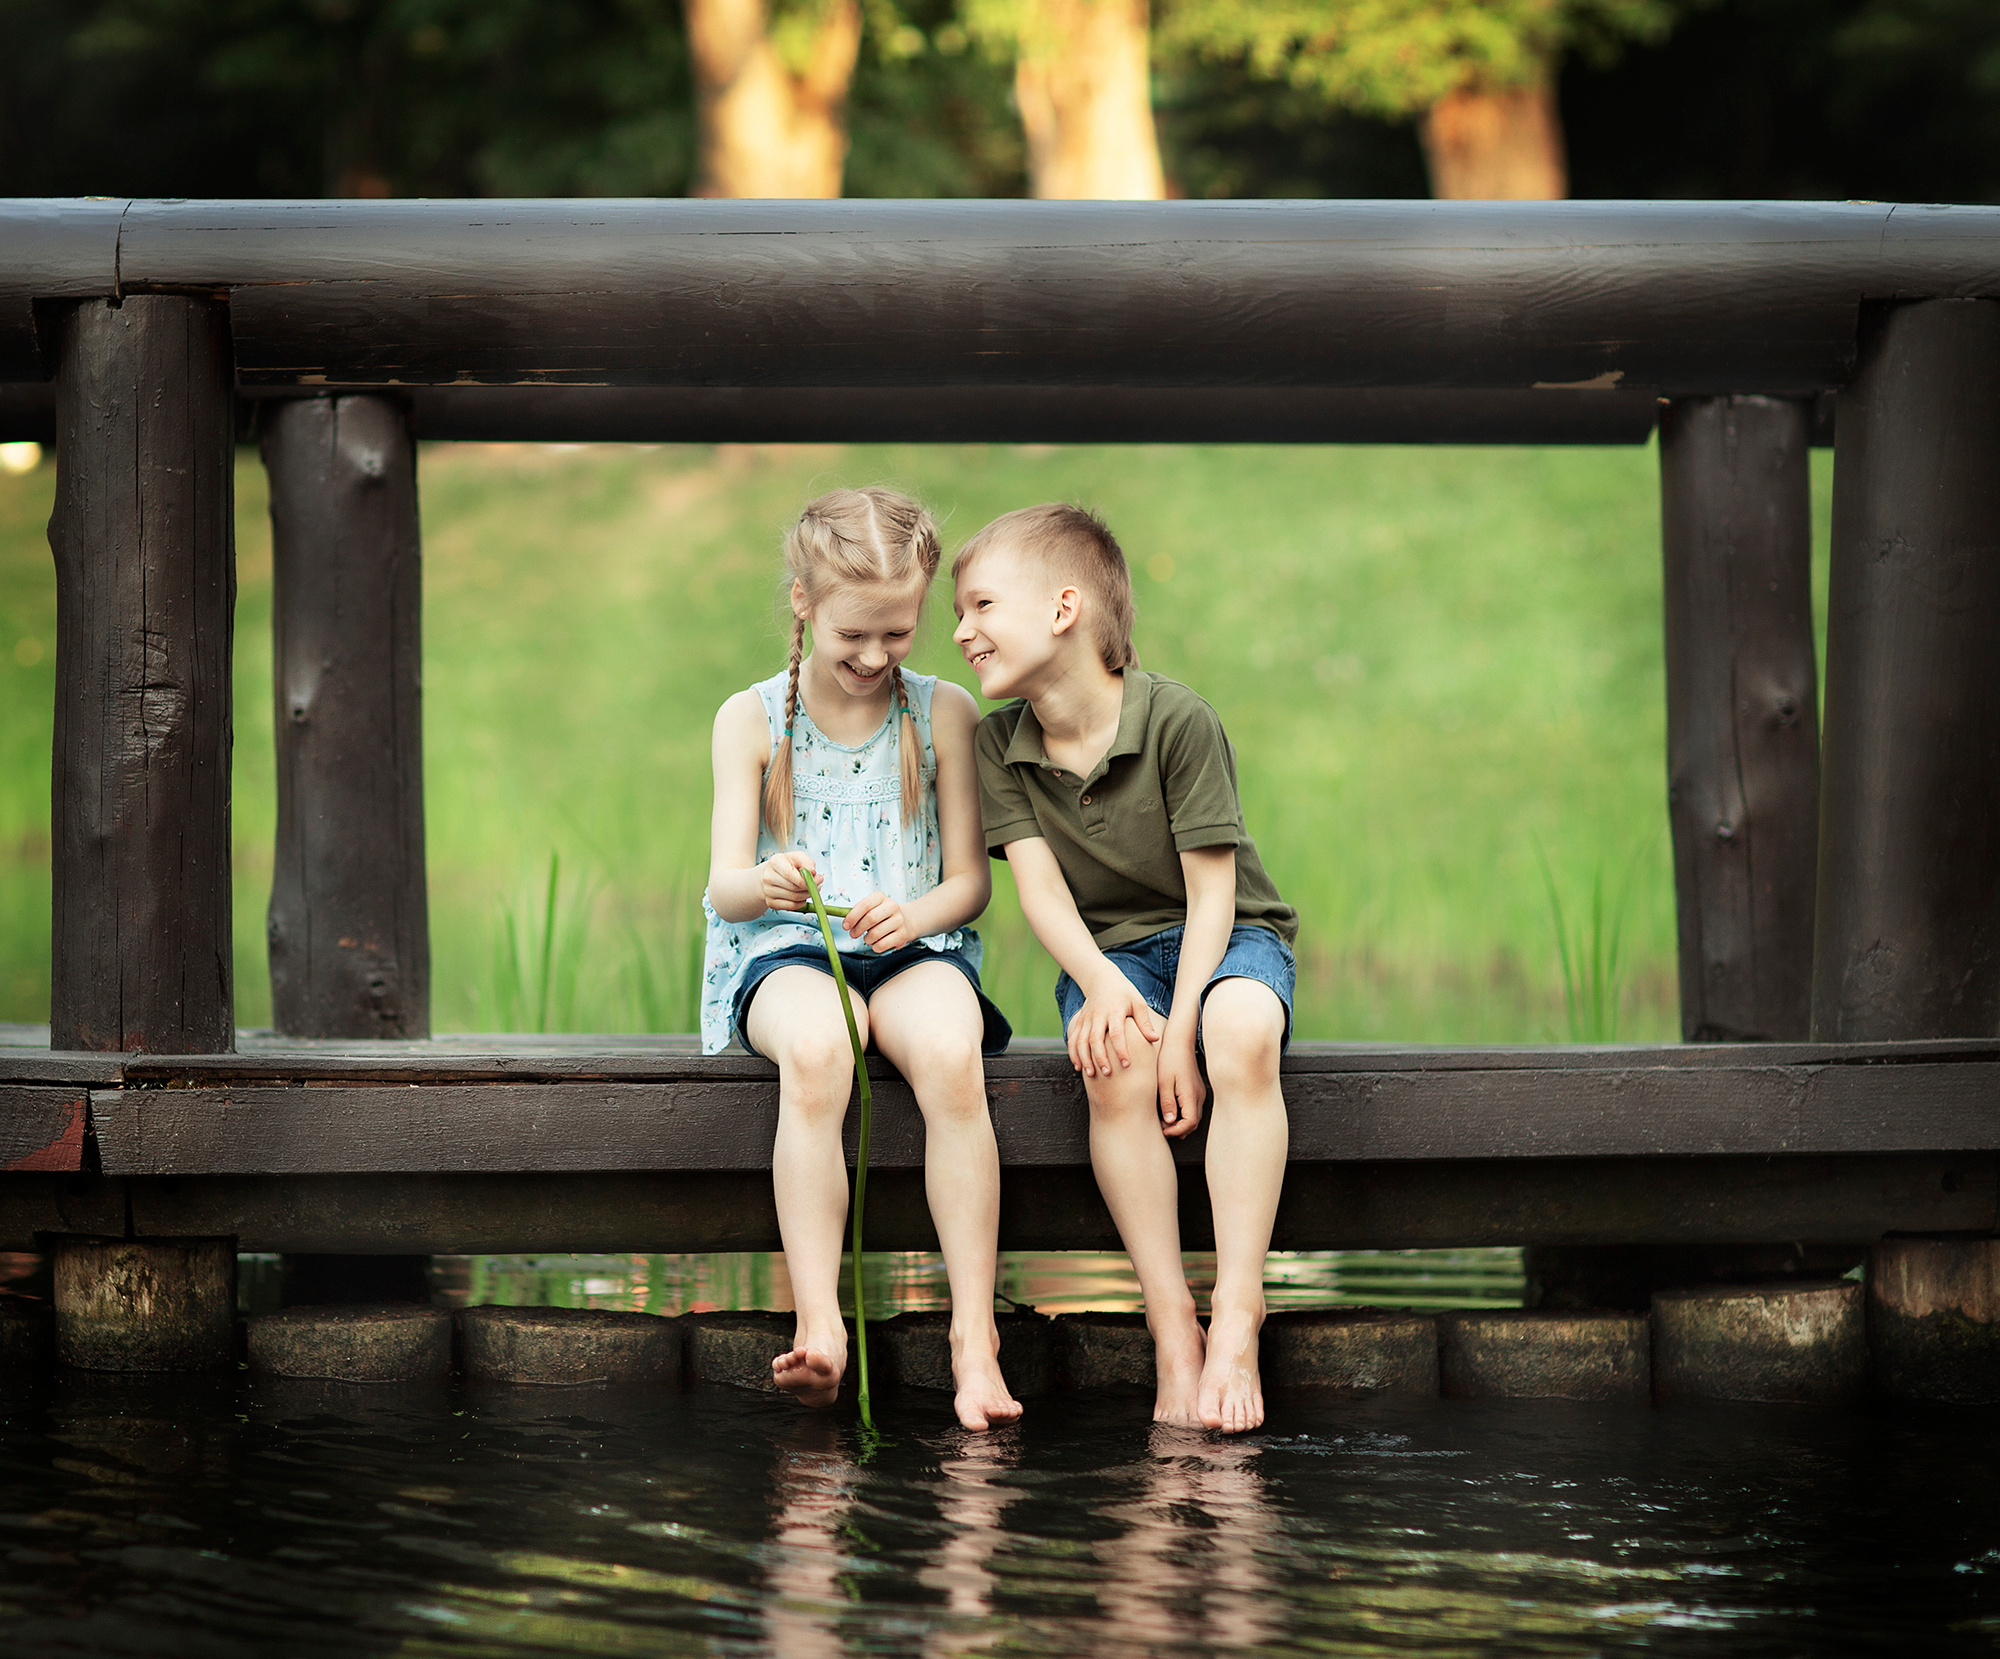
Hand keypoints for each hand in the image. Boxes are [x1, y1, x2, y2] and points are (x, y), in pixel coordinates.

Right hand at [758, 851, 817, 912]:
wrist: (771, 874)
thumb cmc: (787, 865)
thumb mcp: (798, 857)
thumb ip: (807, 862)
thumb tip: (812, 872)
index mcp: (775, 862)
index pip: (789, 874)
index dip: (805, 880)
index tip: (818, 879)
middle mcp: (768, 877)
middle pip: (793, 888)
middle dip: (809, 888)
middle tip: (817, 885)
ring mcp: (768, 891)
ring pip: (794, 898)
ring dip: (806, 896)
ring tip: (810, 890)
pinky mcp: (770, 903)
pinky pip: (791, 906)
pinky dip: (801, 903)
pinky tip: (803, 897)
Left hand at [843, 891, 913, 953]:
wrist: (904, 921)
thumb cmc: (880, 915)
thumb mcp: (870, 908)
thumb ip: (857, 913)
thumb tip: (845, 923)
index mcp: (881, 897)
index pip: (864, 905)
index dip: (852, 917)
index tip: (845, 926)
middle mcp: (892, 906)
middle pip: (870, 918)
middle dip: (857, 929)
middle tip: (853, 934)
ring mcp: (899, 921)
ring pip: (875, 933)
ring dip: (866, 939)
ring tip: (867, 938)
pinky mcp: (902, 935)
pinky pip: (882, 944)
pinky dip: (875, 947)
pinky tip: (876, 943)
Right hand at [1065, 971, 1161, 1077]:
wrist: (1102, 979)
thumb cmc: (1124, 994)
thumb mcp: (1138, 1003)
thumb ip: (1145, 1022)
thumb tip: (1155, 1040)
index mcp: (1114, 1011)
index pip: (1117, 1033)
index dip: (1121, 1050)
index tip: (1126, 1064)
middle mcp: (1098, 1015)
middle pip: (1095, 1039)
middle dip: (1100, 1057)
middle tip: (1108, 1073)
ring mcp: (1086, 1019)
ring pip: (1081, 1041)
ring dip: (1084, 1058)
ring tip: (1091, 1074)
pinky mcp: (1079, 1022)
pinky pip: (1073, 1039)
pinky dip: (1073, 1053)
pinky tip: (1078, 1067)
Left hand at [1155, 1021, 1205, 1137]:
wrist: (1180, 1043)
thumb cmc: (1170, 1059)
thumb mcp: (1164, 1081)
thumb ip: (1167, 1102)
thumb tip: (1170, 1122)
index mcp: (1190, 1094)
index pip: (1190, 1122)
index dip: (1177, 1130)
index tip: (1164, 1130)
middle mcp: (1199, 1096)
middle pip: (1194, 1123)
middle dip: (1179, 1130)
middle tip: (1162, 1128)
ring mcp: (1200, 1093)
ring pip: (1195, 1117)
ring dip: (1182, 1124)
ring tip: (1165, 1122)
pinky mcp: (1198, 1090)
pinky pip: (1194, 1109)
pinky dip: (1185, 1116)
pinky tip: (1172, 1112)